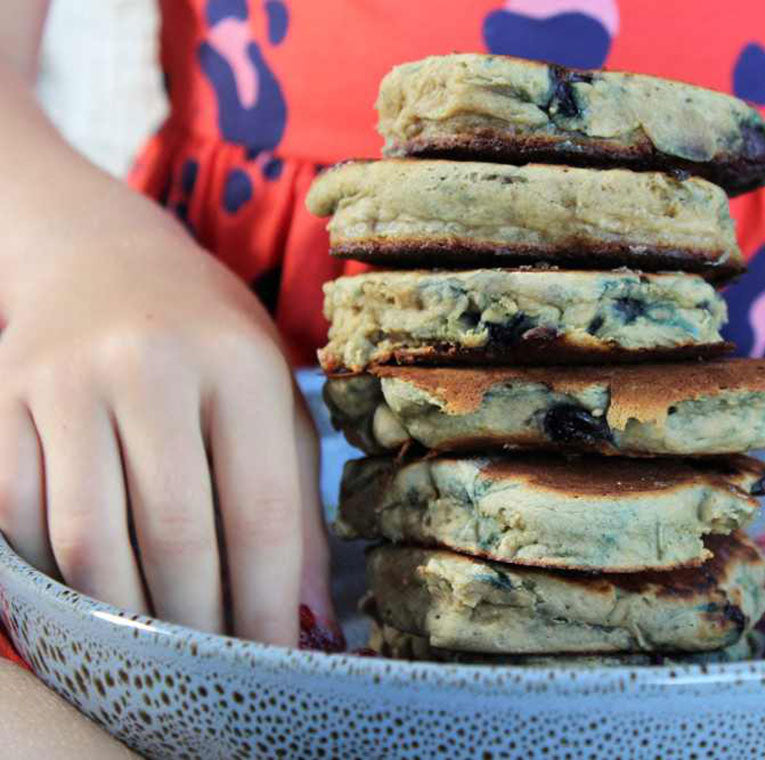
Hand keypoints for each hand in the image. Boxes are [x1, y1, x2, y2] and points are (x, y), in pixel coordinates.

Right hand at [0, 235, 331, 646]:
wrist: (105, 259)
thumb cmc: (213, 343)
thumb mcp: (276, 402)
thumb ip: (295, 504)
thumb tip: (304, 619)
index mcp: (240, 366)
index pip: (259, 511)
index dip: (268, 603)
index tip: (274, 661)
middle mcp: (150, 366)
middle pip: (173, 535)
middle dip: (197, 623)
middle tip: (213, 668)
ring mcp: (65, 382)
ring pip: (88, 540)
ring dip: (126, 615)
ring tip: (158, 647)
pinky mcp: (5, 402)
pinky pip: (20, 519)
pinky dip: (58, 575)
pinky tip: (95, 593)